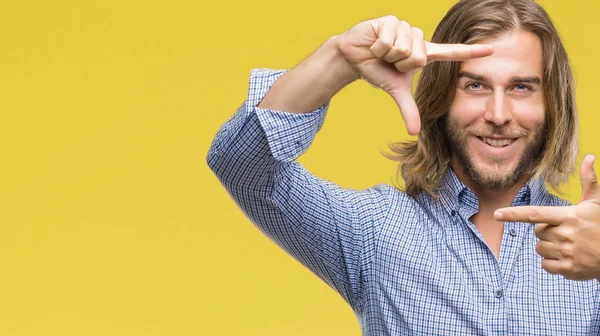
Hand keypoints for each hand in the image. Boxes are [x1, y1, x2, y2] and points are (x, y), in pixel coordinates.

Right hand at [336, 15, 492, 134]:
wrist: (353, 56)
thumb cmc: (377, 70)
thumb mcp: (395, 89)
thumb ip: (408, 109)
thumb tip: (414, 133)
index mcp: (424, 54)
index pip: (451, 53)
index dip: (471, 53)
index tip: (491, 50)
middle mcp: (418, 39)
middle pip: (417, 57)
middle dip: (398, 63)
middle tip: (388, 60)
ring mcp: (406, 27)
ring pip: (403, 49)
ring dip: (387, 55)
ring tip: (381, 51)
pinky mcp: (392, 20)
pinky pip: (389, 41)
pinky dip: (377, 47)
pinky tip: (374, 43)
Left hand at [494, 154, 599, 279]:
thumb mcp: (596, 203)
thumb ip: (589, 181)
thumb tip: (590, 157)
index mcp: (569, 216)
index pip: (535, 214)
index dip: (514, 214)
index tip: (497, 214)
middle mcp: (566, 234)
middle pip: (538, 232)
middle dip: (547, 231)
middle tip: (567, 232)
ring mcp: (567, 252)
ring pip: (539, 248)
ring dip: (550, 247)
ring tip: (569, 246)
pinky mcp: (568, 269)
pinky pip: (545, 265)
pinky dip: (553, 263)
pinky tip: (568, 258)